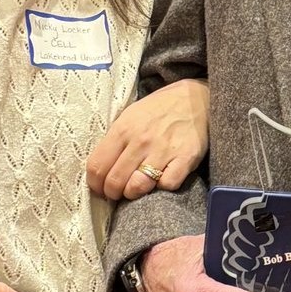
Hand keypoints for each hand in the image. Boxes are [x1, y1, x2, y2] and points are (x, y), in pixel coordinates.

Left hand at [86, 79, 209, 199]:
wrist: (195, 98)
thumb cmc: (159, 109)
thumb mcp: (130, 116)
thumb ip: (114, 141)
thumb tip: (100, 171)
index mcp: (123, 128)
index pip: (97, 167)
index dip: (95, 184)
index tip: (100, 188)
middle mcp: (141, 140)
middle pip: (115, 181)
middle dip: (112, 193)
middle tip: (117, 193)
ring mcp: (164, 150)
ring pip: (138, 187)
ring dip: (133, 194)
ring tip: (136, 189)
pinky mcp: (186, 158)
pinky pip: (167, 185)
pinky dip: (162, 187)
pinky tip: (161, 179)